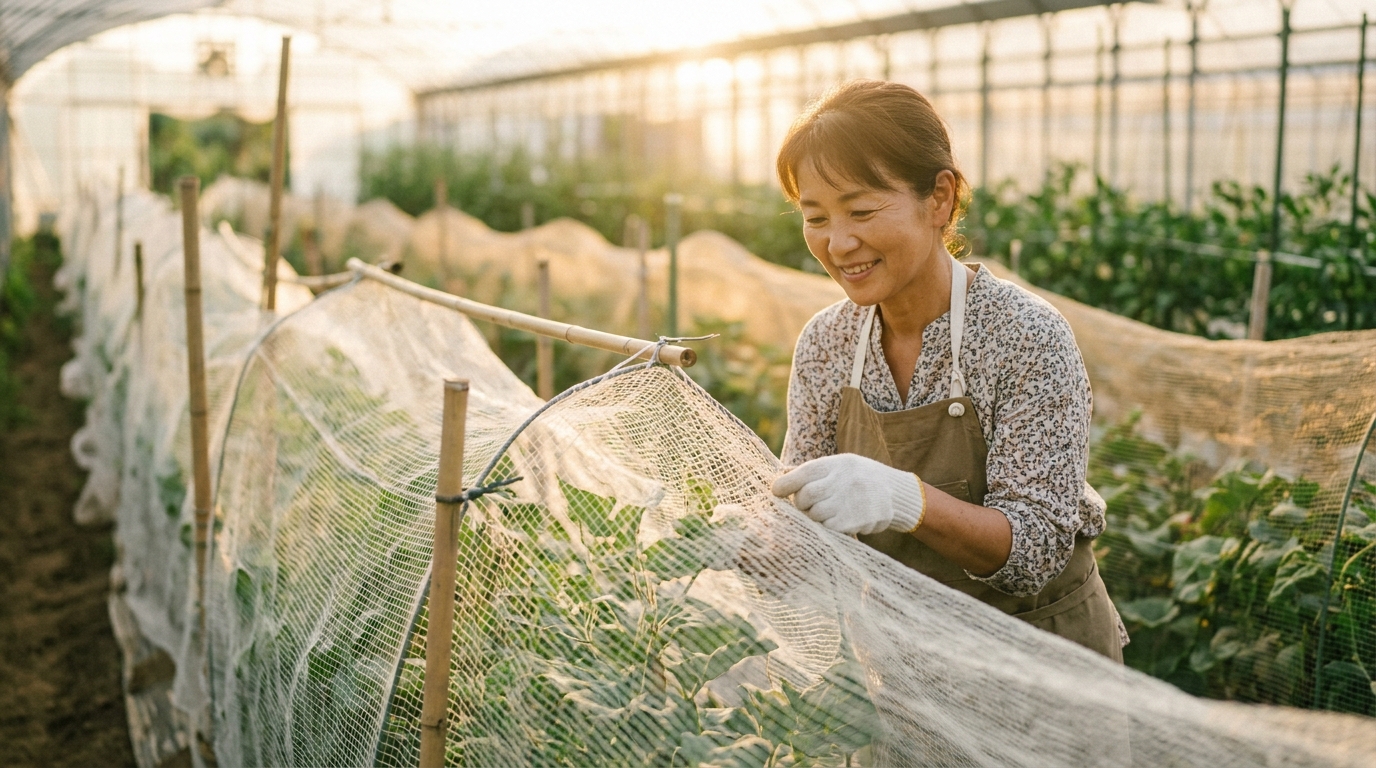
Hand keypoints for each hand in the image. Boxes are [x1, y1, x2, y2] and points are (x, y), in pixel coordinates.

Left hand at [770, 454, 924, 535]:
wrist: (896, 493)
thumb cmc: (859, 479)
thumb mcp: (840, 466)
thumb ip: (814, 473)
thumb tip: (779, 480)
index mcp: (837, 464)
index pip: (803, 473)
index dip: (785, 484)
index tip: (776, 492)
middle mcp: (843, 480)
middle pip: (806, 496)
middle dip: (801, 504)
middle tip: (807, 506)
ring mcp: (850, 501)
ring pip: (815, 515)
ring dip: (814, 517)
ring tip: (825, 513)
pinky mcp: (856, 520)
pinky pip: (829, 528)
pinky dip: (828, 527)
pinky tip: (837, 521)